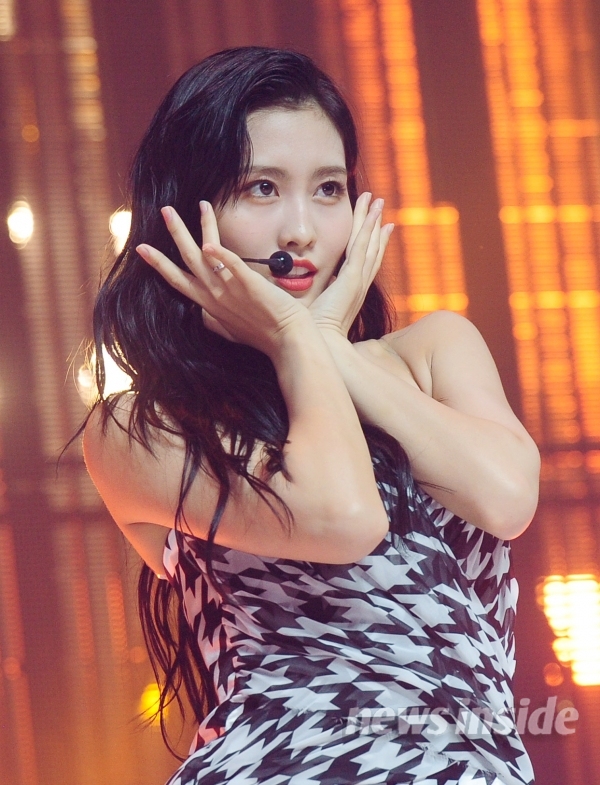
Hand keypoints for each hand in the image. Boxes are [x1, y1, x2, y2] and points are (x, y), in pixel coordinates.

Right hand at [136, 202, 309, 356]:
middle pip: (187, 259)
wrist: (287, 341)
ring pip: (207, 255)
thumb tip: (204, 316)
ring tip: (200, 204)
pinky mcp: (249, 284)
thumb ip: (215, 319)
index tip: (142, 248)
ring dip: (200, 228)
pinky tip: (211, 242)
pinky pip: (233, 265)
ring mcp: (230, 289)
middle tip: (165, 210)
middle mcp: (214, 294)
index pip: (177, 280)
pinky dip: (221, 254)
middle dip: (175, 233)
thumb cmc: (262, 335)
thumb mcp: (231, 329)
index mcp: (208, 303)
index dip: (159, 263)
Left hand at [307, 192, 393, 338]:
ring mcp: (357, 281)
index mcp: (349, 294)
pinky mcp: (353, 278)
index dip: (370, 245)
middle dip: (375, 228)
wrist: (322, 348)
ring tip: (377, 201)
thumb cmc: (313, 336)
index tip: (376, 228)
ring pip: (368, 244)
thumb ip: (309, 300)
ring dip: (372, 221)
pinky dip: (368, 228)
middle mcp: (357, 286)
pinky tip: (373, 213)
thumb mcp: (312, 312)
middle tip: (379, 207)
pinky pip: (362, 247)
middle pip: (370, 250)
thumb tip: (294, 292)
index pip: (362, 264)